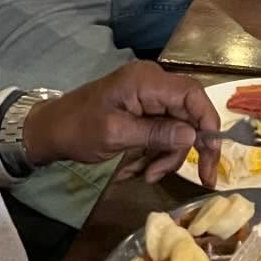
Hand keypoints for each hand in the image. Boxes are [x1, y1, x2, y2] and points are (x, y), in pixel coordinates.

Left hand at [23, 61, 221, 186]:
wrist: (47, 131)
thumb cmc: (77, 129)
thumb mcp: (116, 135)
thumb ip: (156, 134)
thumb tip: (193, 136)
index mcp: (147, 81)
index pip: (193, 95)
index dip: (208, 123)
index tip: (213, 154)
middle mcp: (153, 84)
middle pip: (188, 115)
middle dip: (183, 149)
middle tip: (189, 179)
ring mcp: (147, 97)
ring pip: (176, 128)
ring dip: (164, 156)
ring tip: (143, 176)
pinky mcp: (142, 111)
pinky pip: (161, 132)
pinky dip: (152, 154)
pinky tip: (133, 170)